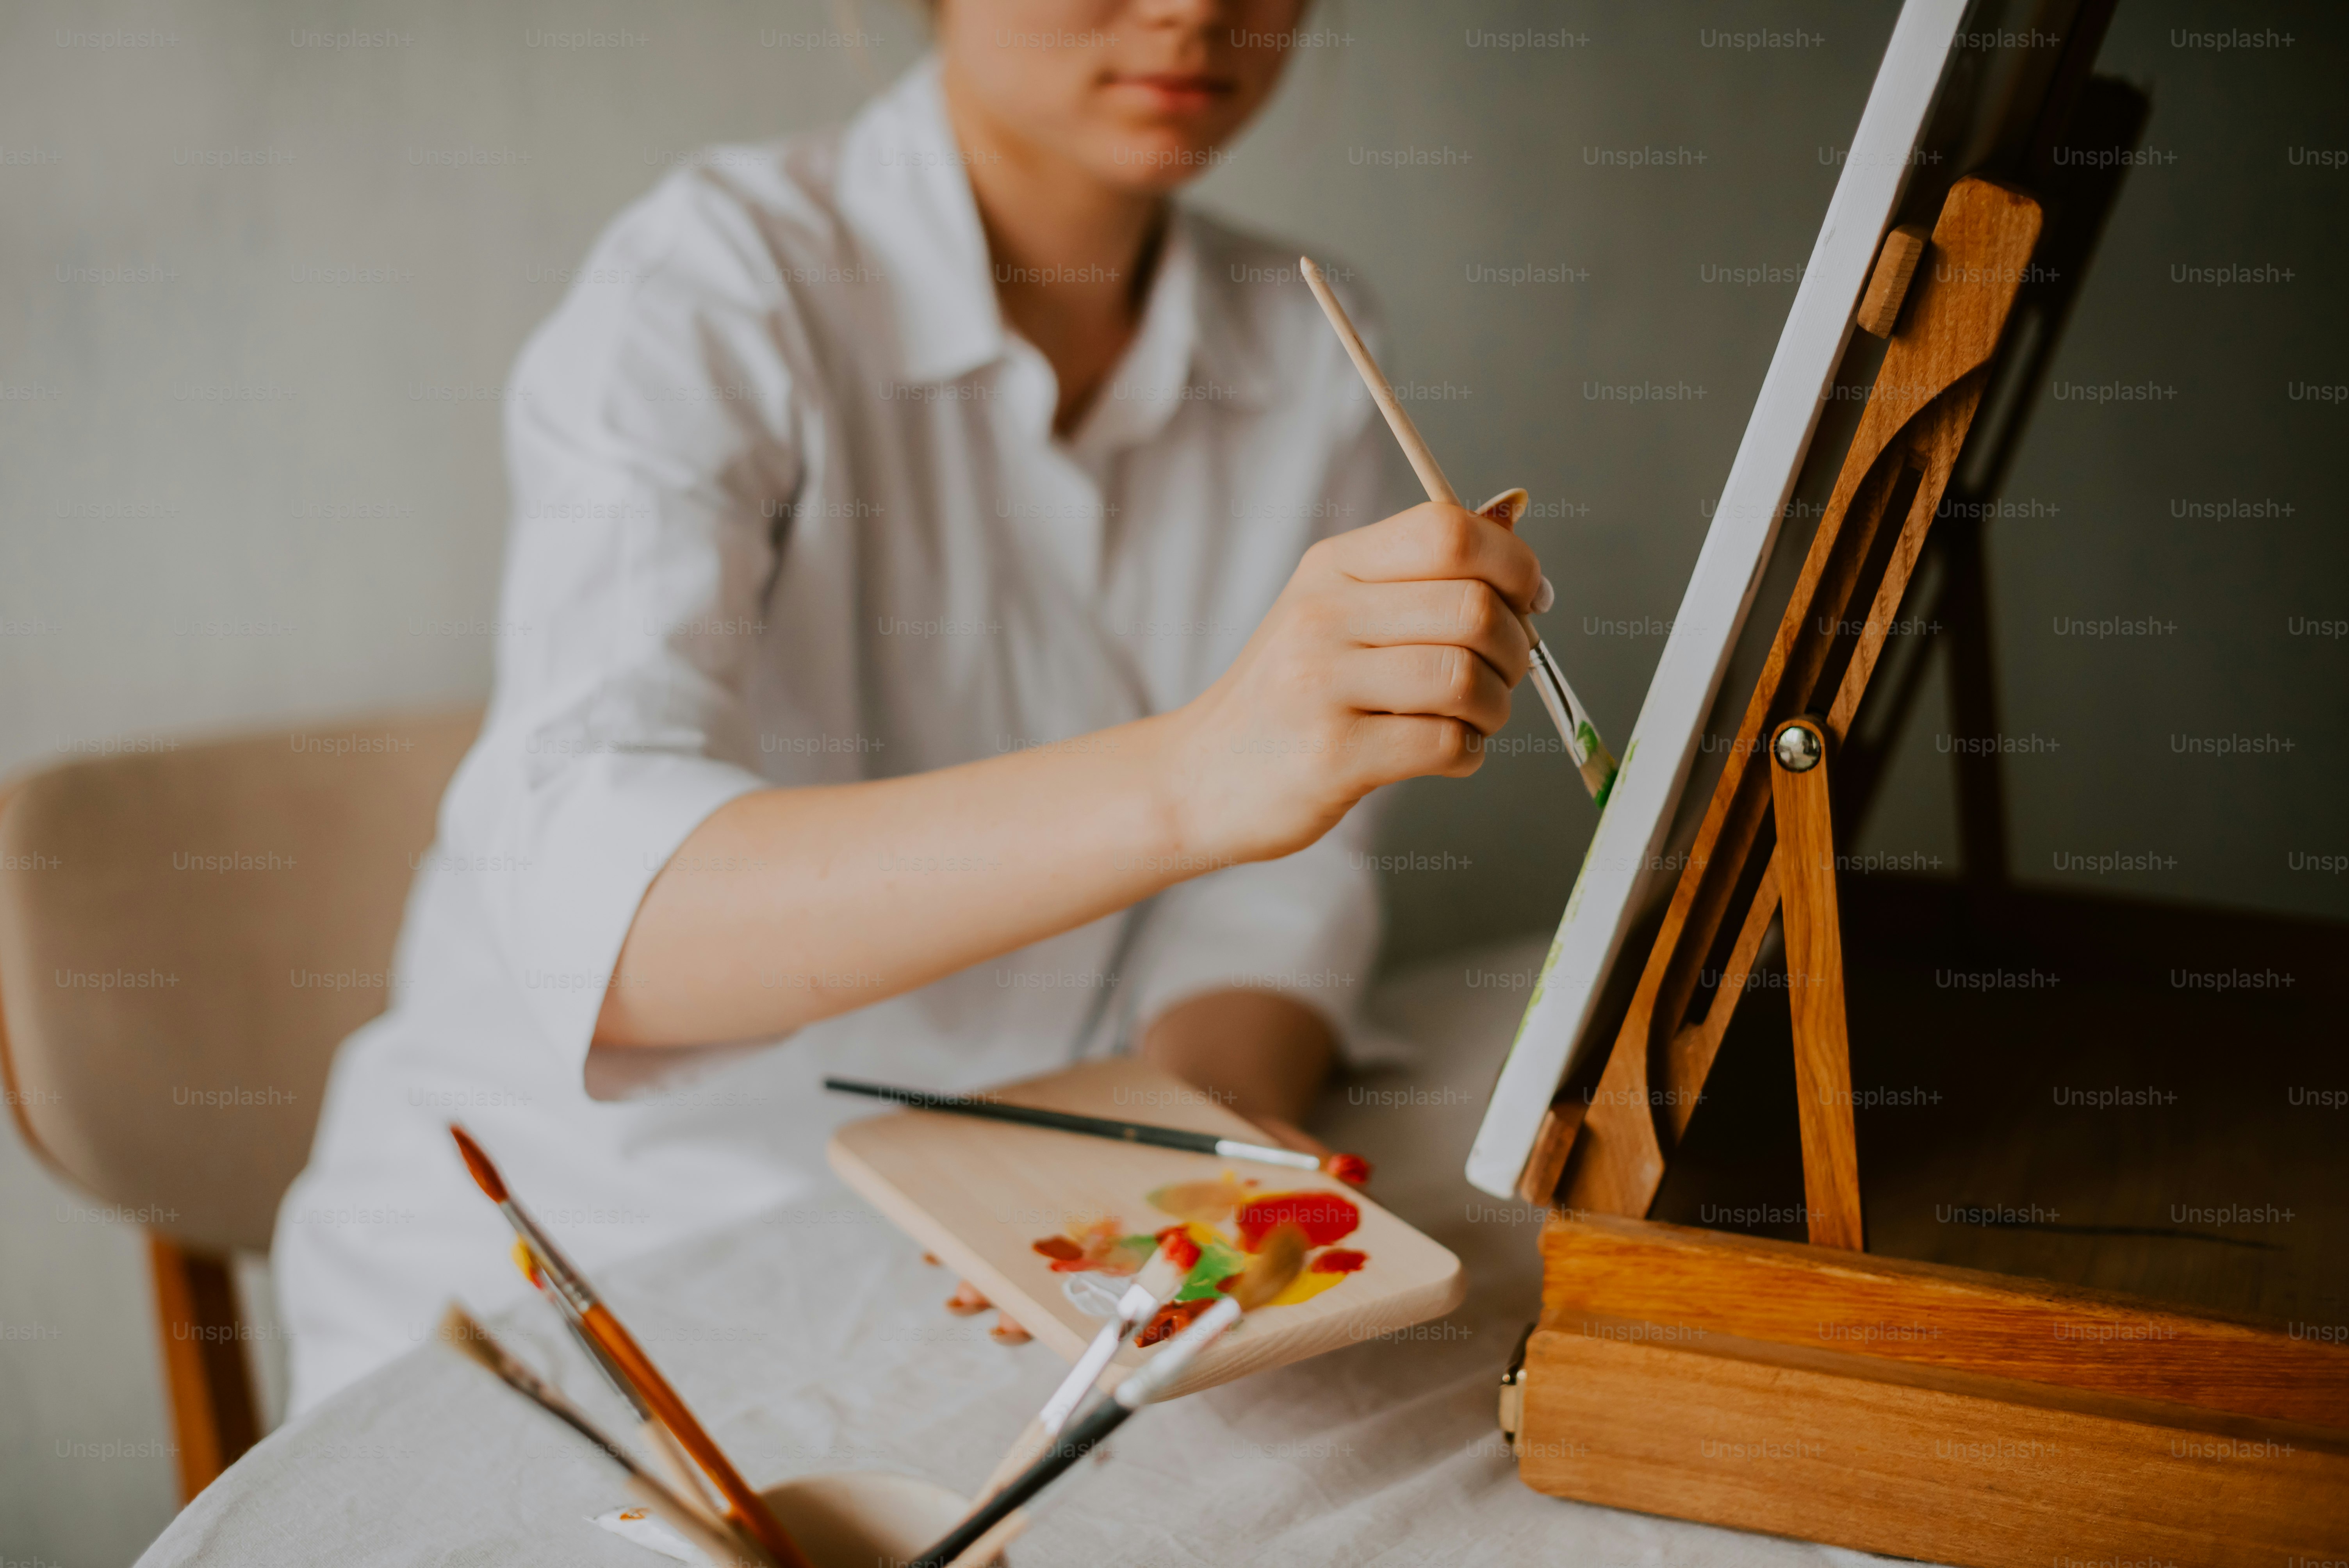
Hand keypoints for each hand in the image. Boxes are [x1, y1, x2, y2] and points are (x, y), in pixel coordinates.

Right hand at [1152, 501, 1539, 864]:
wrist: (1201, 776)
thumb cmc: (1288, 694)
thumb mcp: (1336, 609)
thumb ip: (1421, 570)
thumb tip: (1514, 513)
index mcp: (1331, 567)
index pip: (1447, 530)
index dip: (1514, 562)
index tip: (1530, 598)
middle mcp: (1321, 615)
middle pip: (1472, 607)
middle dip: (1518, 647)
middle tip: (1507, 672)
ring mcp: (1320, 686)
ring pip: (1465, 678)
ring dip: (1496, 707)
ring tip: (1476, 718)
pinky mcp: (1331, 757)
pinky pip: (1444, 744)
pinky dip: (1469, 754)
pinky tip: (1449, 753)